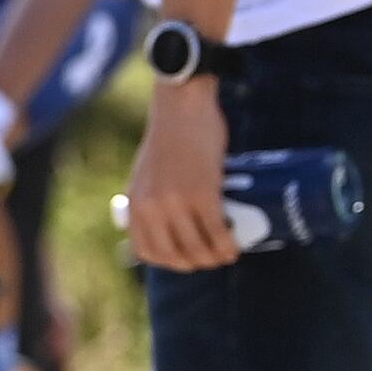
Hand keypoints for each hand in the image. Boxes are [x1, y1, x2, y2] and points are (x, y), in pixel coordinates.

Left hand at [124, 77, 236, 270]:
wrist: (181, 107)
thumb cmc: (169, 138)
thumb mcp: (147, 174)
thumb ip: (151, 197)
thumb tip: (167, 222)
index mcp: (135, 205)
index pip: (147, 252)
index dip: (170, 262)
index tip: (187, 259)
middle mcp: (151, 208)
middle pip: (175, 256)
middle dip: (197, 263)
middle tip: (214, 257)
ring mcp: (176, 203)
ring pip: (198, 248)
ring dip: (215, 258)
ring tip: (228, 253)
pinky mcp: (202, 193)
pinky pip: (216, 232)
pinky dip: (228, 245)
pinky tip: (236, 246)